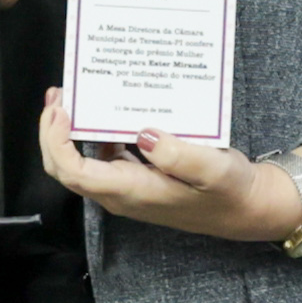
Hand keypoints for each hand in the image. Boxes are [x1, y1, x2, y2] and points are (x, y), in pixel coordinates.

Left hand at [35, 90, 301, 241]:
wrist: (248, 208)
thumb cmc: (231, 191)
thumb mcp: (213, 170)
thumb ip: (178, 155)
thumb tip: (144, 135)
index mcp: (132, 192)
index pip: (74, 172)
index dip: (57, 141)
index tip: (60, 109)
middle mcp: (122, 192)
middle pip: (66, 167)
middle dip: (52, 131)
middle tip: (59, 94)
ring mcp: (127, 185)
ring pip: (81, 159)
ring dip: (70, 129)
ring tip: (75, 94)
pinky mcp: (137, 176)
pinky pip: (105, 154)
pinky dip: (94, 130)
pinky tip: (104, 108)